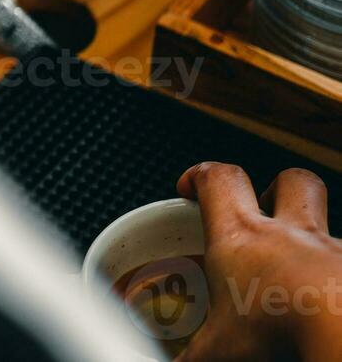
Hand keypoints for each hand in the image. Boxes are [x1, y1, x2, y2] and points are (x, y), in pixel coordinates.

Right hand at [175, 162, 341, 361]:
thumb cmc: (283, 329)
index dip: (202, 176)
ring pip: (327, 224)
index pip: (219, 180)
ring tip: (300, 275)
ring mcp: (333, 251)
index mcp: (242, 237)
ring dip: (313, 241)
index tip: (192, 187)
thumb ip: (193, 357)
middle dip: (275, 189)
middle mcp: (292, 234)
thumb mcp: (220, 350)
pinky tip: (328, 304)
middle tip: (262, 212)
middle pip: (290, 180)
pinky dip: (337, 277)